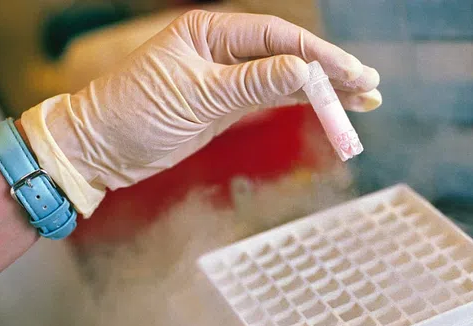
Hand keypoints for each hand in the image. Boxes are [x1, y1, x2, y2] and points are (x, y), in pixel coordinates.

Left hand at [21, 10, 380, 215]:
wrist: (101, 148)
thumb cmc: (134, 113)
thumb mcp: (196, 96)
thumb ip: (252, 83)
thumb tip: (305, 71)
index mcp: (210, 31)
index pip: (278, 37)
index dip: (319, 56)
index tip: (351, 74)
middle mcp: (223, 48)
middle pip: (290, 54)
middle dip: (331, 70)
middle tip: (371, 86)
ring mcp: (228, 76)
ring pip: (288, 77)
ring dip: (325, 89)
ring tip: (365, 99)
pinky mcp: (228, 102)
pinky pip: (274, 97)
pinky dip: (303, 103)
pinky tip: (331, 108)